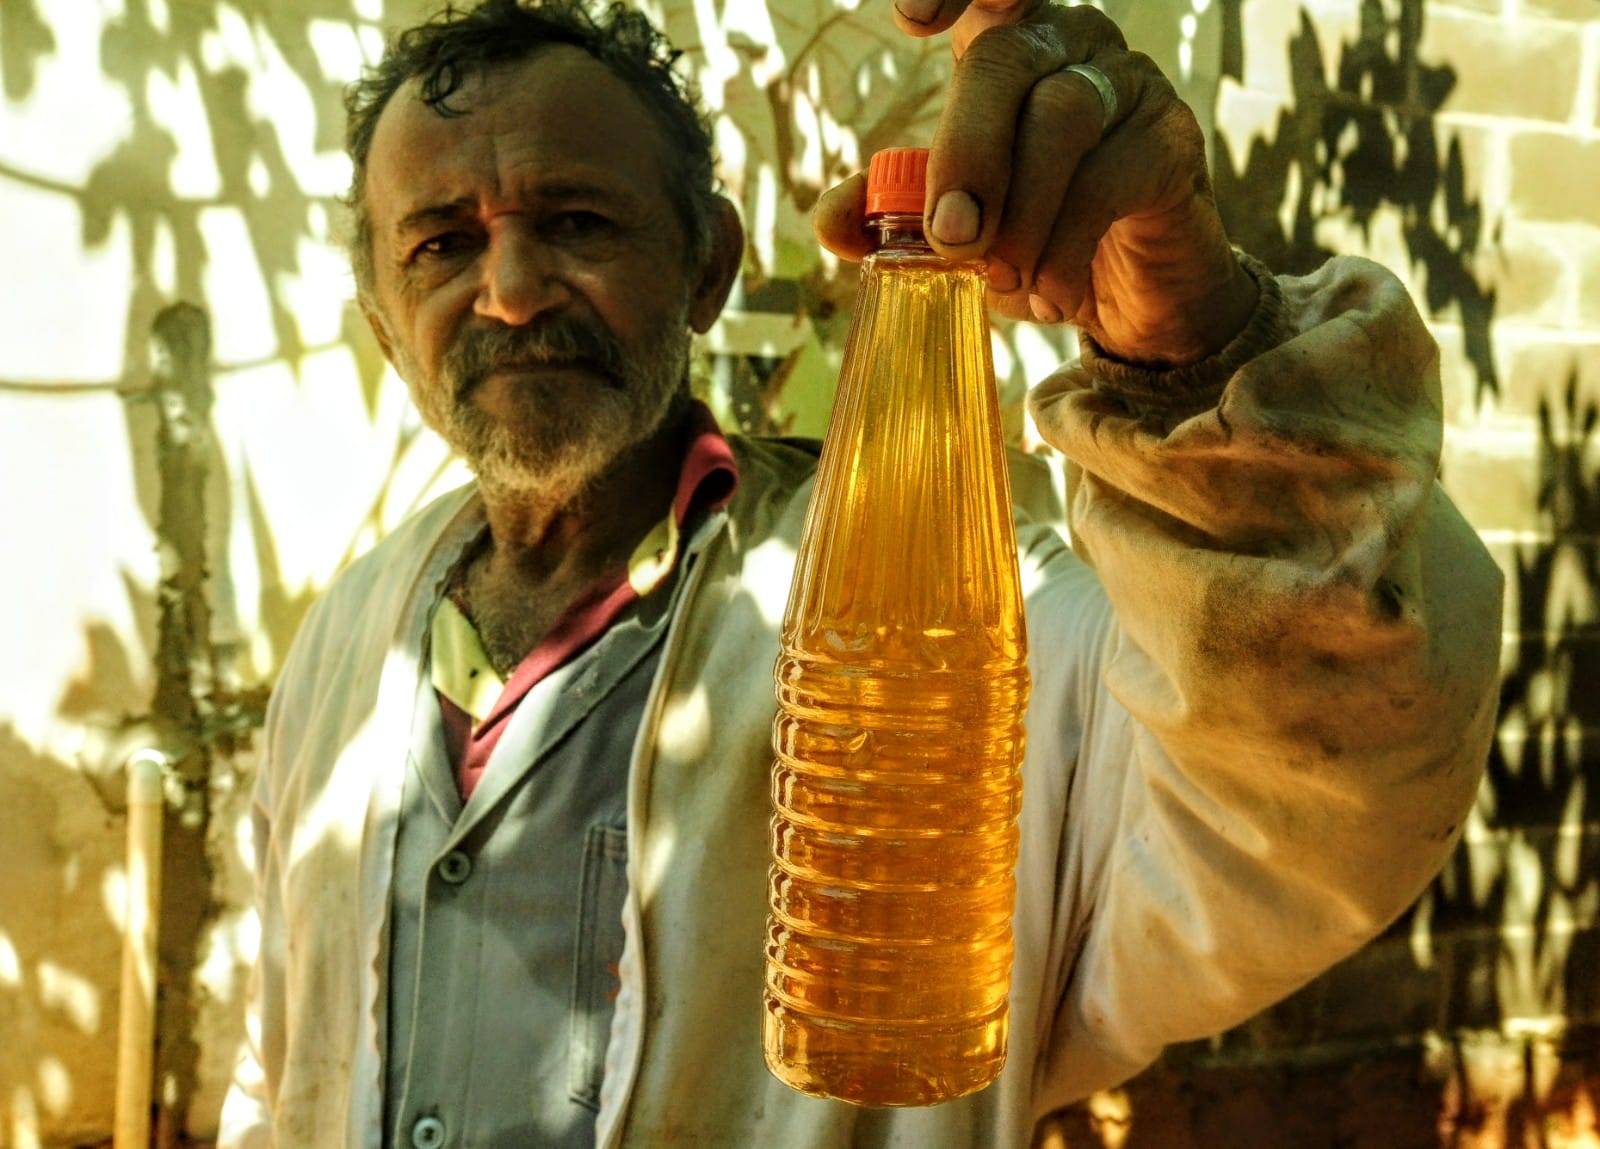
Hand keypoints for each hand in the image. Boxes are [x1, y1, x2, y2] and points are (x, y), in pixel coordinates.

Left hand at [813, 0, 1257, 367]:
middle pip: (1004, 59)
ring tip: (1001, 281)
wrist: (1127, 298)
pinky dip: (1066, 246)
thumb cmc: (1032, 241)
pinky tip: (1050, 293)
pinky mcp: (1171, 138)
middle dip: (966, 153)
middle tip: (951, 239)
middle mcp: (1067, 42)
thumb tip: (830, 220)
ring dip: (1020, 213)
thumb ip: (887, 217)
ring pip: (1061, 118)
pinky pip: (1110, 178)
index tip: (910, 20)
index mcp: (1002, 44)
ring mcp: (1127, 81)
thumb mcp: (952, 231)